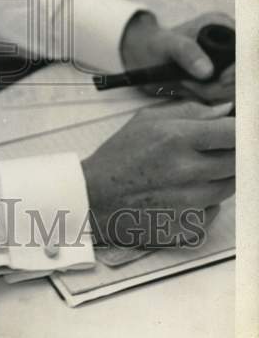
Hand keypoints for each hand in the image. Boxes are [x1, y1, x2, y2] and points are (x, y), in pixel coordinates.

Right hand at [81, 99, 234, 248]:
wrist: (96, 198)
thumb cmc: (119, 157)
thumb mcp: (147, 120)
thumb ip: (190, 111)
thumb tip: (225, 110)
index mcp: (176, 138)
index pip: (233, 132)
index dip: (241, 131)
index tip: (240, 131)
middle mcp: (187, 171)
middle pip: (238, 160)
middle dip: (230, 153)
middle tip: (209, 151)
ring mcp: (191, 203)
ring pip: (230, 186)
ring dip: (220, 177)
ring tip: (191, 172)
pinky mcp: (191, 226)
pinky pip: (216, 210)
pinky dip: (206, 201)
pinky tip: (183, 194)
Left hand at [120, 10, 234, 103]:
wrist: (143, 56)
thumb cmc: (154, 44)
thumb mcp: (168, 45)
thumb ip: (187, 53)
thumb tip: (207, 71)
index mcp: (222, 26)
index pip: (246, 51)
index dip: (238, 69)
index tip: (220, 80)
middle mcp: (230, 42)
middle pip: (243, 73)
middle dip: (220, 85)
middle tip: (188, 84)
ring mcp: (227, 61)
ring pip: (236, 87)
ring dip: (211, 93)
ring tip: (185, 84)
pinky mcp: (222, 77)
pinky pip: (226, 95)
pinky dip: (209, 97)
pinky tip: (190, 89)